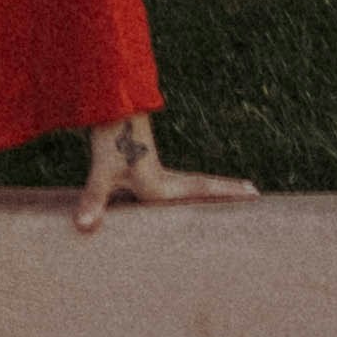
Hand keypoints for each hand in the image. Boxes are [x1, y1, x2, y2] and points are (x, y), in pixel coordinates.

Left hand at [76, 116, 258, 231]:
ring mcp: (154, 172)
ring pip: (190, 183)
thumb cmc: (107, 141)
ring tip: (231, 192)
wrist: (106, 110)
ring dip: (210, 188)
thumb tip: (83, 227)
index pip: (202, 189)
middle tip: (254, 192)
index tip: (254, 192)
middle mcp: (162, 180)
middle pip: (203, 185)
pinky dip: (188, 189)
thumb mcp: (101, 172)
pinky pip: (173, 183)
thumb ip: (94, 200)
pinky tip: (185, 194)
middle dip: (227, 191)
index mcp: (160, 186)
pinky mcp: (142, 168)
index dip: (226, 192)